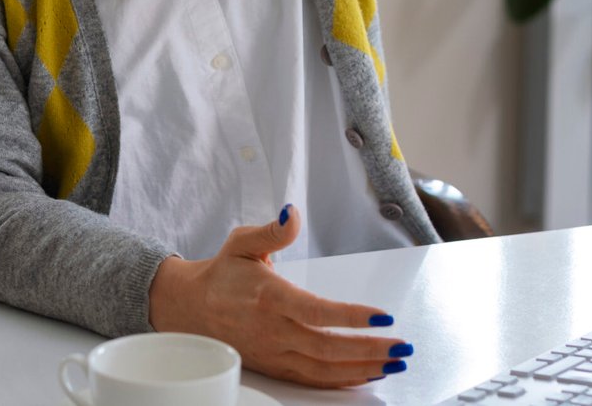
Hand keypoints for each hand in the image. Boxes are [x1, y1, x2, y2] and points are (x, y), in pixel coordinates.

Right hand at [147, 204, 412, 387]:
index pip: (316, 311)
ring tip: (394, 362)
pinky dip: (342, 380)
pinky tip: (366, 374)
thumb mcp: (242, 242)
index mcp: (269, 297)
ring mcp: (275, 353)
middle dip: (369, 349)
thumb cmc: (222, 274)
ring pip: (323, 369)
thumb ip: (272, 230)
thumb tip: (292, 212)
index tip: (383, 316)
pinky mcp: (275, 366)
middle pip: (327, 347)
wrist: (189, 309)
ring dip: (362, 368)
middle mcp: (273, 330)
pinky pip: (313, 379)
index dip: (351, 317)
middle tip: (402, 346)